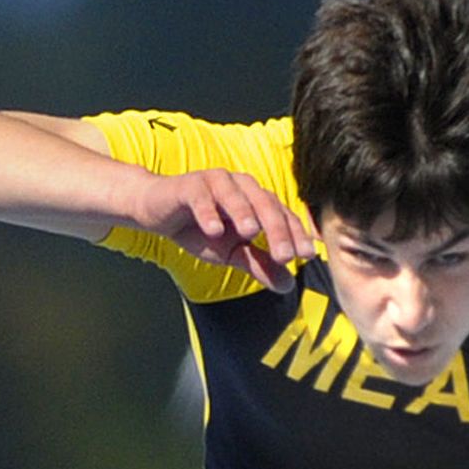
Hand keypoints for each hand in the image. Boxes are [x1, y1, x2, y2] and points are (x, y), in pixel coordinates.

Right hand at [146, 169, 314, 291]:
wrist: (161, 214)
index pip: (281, 215)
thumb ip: (260, 265)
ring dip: (243, 212)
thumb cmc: (201, 229)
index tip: (307, 255)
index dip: (295, 234)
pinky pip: (200, 195)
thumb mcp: (233, 253)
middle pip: (263, 203)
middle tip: (284, 255)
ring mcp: (215, 182)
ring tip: (251, 233)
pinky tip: (214, 230)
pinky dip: (207, 211)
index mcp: (256, 201)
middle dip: (275, 229)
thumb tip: (288, 286)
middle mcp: (240, 187)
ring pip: (234, 194)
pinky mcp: (189, 185)